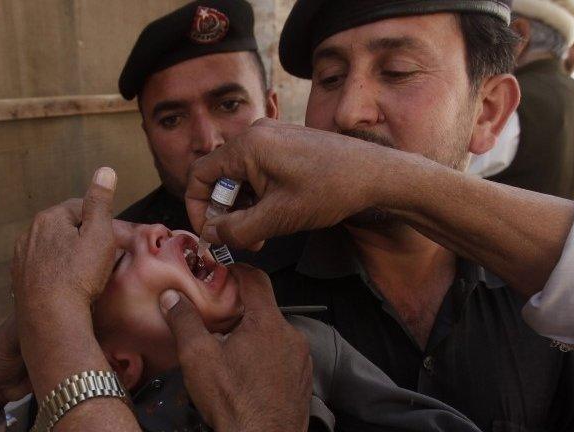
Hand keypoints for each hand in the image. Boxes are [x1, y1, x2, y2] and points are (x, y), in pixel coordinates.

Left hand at [11, 168, 139, 430]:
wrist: (51, 319)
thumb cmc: (79, 276)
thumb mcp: (99, 235)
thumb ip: (101, 202)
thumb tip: (105, 170)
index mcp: (48, 218)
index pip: (81, 208)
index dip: (101, 222)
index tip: (114, 239)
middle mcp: (29, 233)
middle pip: (66, 228)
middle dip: (85, 237)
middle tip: (105, 257)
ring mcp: (22, 259)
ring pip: (54, 248)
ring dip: (71, 255)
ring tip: (89, 274)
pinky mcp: (20, 281)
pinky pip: (45, 268)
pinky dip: (58, 272)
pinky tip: (71, 286)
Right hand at [160, 264, 312, 431]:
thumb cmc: (235, 403)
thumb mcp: (198, 358)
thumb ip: (185, 322)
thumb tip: (172, 298)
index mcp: (267, 323)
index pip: (257, 279)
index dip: (238, 270)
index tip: (225, 271)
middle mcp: (291, 336)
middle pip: (265, 309)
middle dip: (241, 311)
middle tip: (218, 319)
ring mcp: (300, 358)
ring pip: (275, 334)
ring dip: (255, 336)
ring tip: (230, 351)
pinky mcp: (303, 378)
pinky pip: (284, 356)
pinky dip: (267, 357)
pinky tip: (248, 373)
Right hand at [185, 118, 426, 249]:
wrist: (376, 175)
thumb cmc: (330, 191)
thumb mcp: (277, 219)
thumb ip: (236, 231)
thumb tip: (211, 237)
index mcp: (247, 146)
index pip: (199, 175)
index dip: (198, 208)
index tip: (210, 234)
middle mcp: (255, 134)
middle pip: (220, 177)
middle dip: (226, 213)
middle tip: (242, 241)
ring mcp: (272, 137)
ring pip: (241, 177)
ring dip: (244, 209)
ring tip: (262, 235)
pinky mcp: (287, 144)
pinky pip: (259, 171)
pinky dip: (260, 196)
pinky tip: (275, 216)